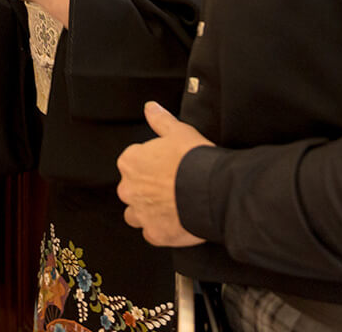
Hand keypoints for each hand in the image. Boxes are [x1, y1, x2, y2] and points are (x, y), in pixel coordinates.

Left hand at [117, 102, 211, 246]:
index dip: (152, 165)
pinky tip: (176, 223)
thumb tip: (151, 108)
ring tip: (171, 207)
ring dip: (149, 211)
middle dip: (147, 189)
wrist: (212, 191)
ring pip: (136, 214)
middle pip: (132, 189)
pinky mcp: (155, 233)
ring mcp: (141, 213)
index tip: (166, 168)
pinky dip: (162, 230)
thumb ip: (161, 120)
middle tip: (171, 187)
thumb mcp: (179, 131)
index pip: (133, 163)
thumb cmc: (195, 161)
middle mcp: (129, 188)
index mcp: (130, 162)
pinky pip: (152, 233)